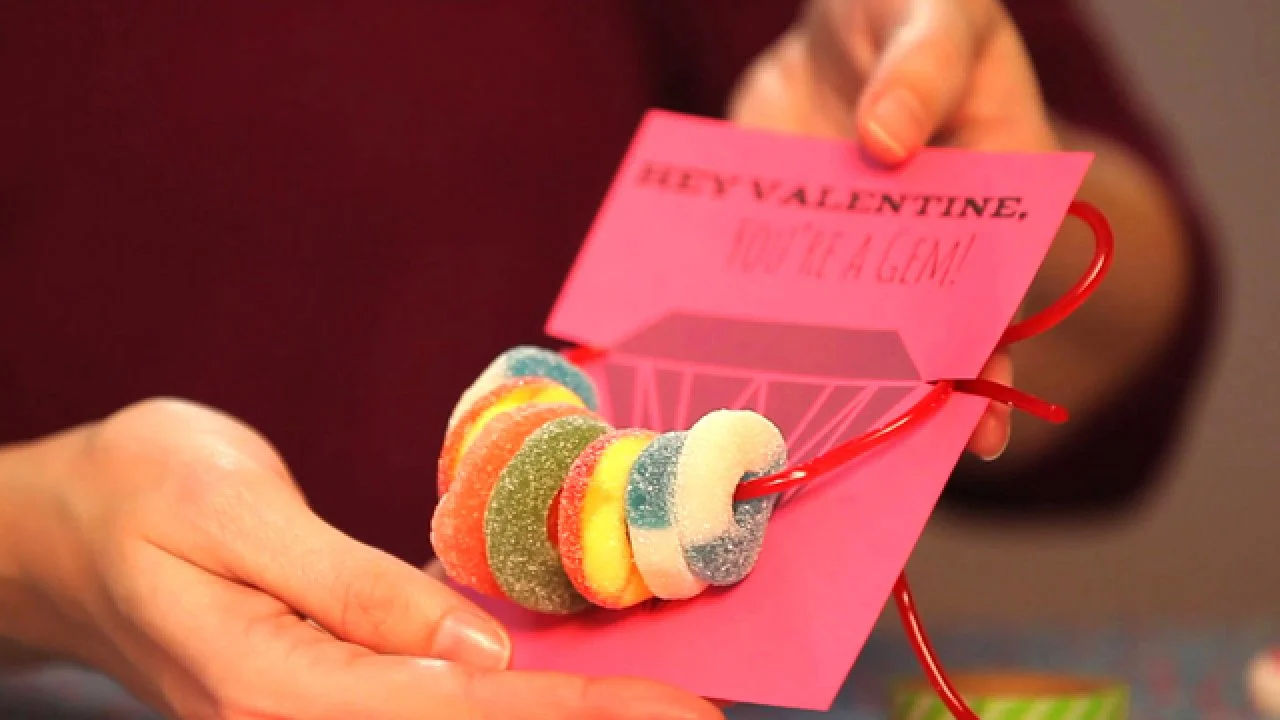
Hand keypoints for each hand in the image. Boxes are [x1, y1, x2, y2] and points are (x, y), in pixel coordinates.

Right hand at [0, 398, 720, 719]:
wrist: (71, 522)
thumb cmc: (140, 495)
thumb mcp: (236, 517)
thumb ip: (355, 592)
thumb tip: (476, 656)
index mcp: (278, 688)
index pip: (459, 712)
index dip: (573, 711)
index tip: (673, 707)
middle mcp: (303, 716)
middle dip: (587, 719)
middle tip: (694, 707)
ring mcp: (315, 706)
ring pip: (460, 718)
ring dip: (558, 705)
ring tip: (652, 693)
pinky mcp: (328, 679)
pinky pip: (433, 691)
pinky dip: (510, 682)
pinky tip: (565, 666)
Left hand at [730, 0, 1054, 460]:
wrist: (838, 12)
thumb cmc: (916, 10)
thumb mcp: (940, 19)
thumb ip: (923, 73)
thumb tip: (886, 141)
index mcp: (985, 207)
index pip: (993, 301)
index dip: (987, 367)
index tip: (977, 435)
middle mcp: (914, 246)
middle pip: (907, 337)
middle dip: (884, 395)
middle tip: (850, 456)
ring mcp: (841, 248)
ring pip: (826, 328)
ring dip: (802, 375)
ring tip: (772, 431)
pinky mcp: (777, 236)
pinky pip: (755, 284)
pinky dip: (733, 321)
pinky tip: (703, 358)